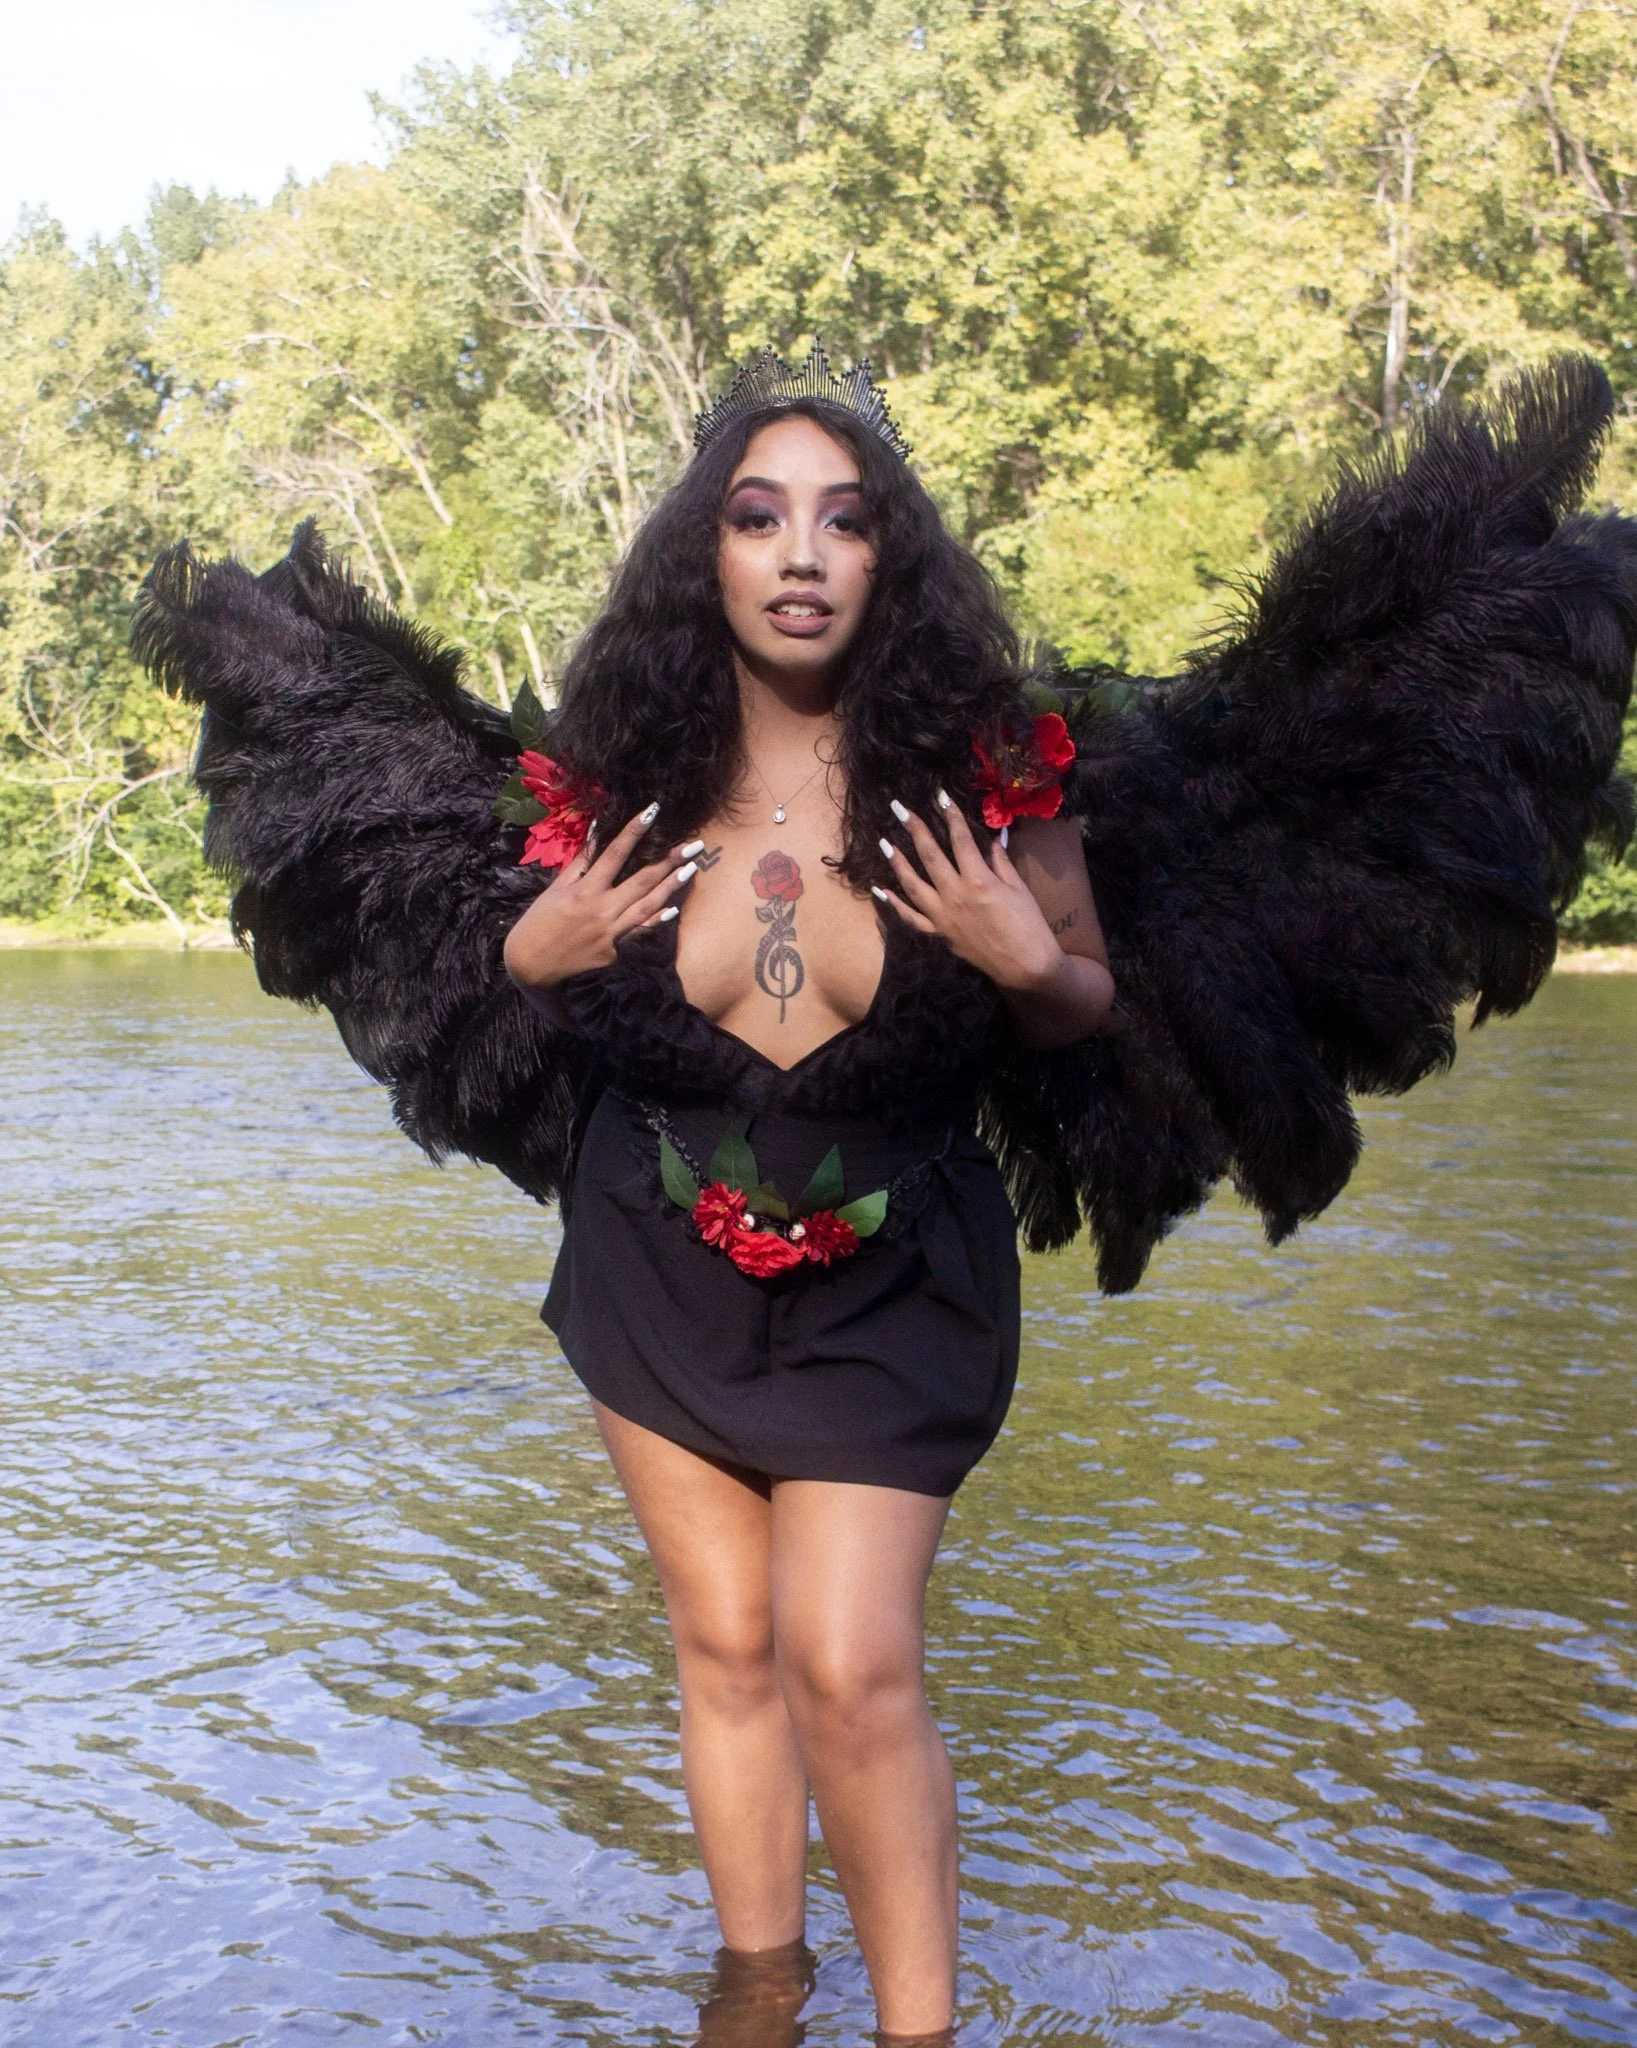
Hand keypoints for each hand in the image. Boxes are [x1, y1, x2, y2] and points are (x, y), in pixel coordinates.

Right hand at [503, 803, 699, 993]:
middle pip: (643, 880)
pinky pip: (639, 932)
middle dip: (670, 860)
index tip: (653, 811)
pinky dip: (656, 920)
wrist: (530, 966)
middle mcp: (601, 910)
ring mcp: (611, 933)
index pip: (615, 853)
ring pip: (648, 905)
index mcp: (584, 890)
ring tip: (692, 869)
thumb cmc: (538, 923)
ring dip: (672, 886)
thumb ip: (580, 863)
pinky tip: (673, 909)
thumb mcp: (555, 889)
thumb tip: (596, 833)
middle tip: (694, 845)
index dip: (634, 831)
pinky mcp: (614, 952)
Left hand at [873, 794, 1061, 992]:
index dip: (950, 815)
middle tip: (898, 808)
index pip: (959, 839)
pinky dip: (893, 904)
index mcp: (979, 880)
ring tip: (884, 842)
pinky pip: (910, 918)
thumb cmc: (1029, 925)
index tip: (939, 795)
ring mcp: (943, 917)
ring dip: (897, 862)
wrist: (1025, 966)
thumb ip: (1000, 861)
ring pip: (912, 884)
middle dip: (913, 828)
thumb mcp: (1018, 888)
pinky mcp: (939, 935)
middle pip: (929, 855)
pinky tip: (880, 890)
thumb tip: (992, 838)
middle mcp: (955, 896)